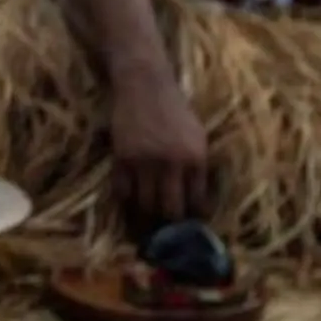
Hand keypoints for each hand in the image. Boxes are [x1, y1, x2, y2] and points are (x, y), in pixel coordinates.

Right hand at [107, 69, 212, 229]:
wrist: (145, 83)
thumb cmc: (175, 109)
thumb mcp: (197, 136)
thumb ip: (197, 166)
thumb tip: (198, 201)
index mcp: (196, 158)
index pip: (196, 202)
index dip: (193, 220)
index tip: (189, 232)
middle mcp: (172, 163)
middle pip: (170, 210)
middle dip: (169, 227)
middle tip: (167, 237)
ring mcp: (144, 161)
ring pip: (145, 204)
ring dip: (146, 218)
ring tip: (147, 228)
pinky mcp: (122, 156)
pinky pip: (123, 191)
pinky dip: (126, 202)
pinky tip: (129, 207)